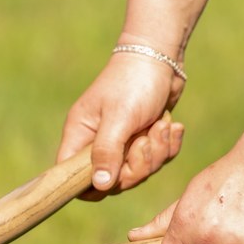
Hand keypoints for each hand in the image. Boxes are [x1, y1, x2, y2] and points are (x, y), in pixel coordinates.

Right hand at [57, 47, 185, 200]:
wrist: (161, 57)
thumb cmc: (133, 82)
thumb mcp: (119, 117)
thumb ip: (107, 152)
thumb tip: (100, 186)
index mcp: (80, 136)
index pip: (71, 176)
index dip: (90, 184)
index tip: (114, 176)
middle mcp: (97, 143)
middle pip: (112, 181)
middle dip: (136, 167)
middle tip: (146, 142)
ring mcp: (121, 143)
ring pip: (137, 172)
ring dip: (156, 153)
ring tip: (162, 126)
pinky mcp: (143, 140)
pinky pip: (156, 161)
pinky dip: (167, 146)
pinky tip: (172, 125)